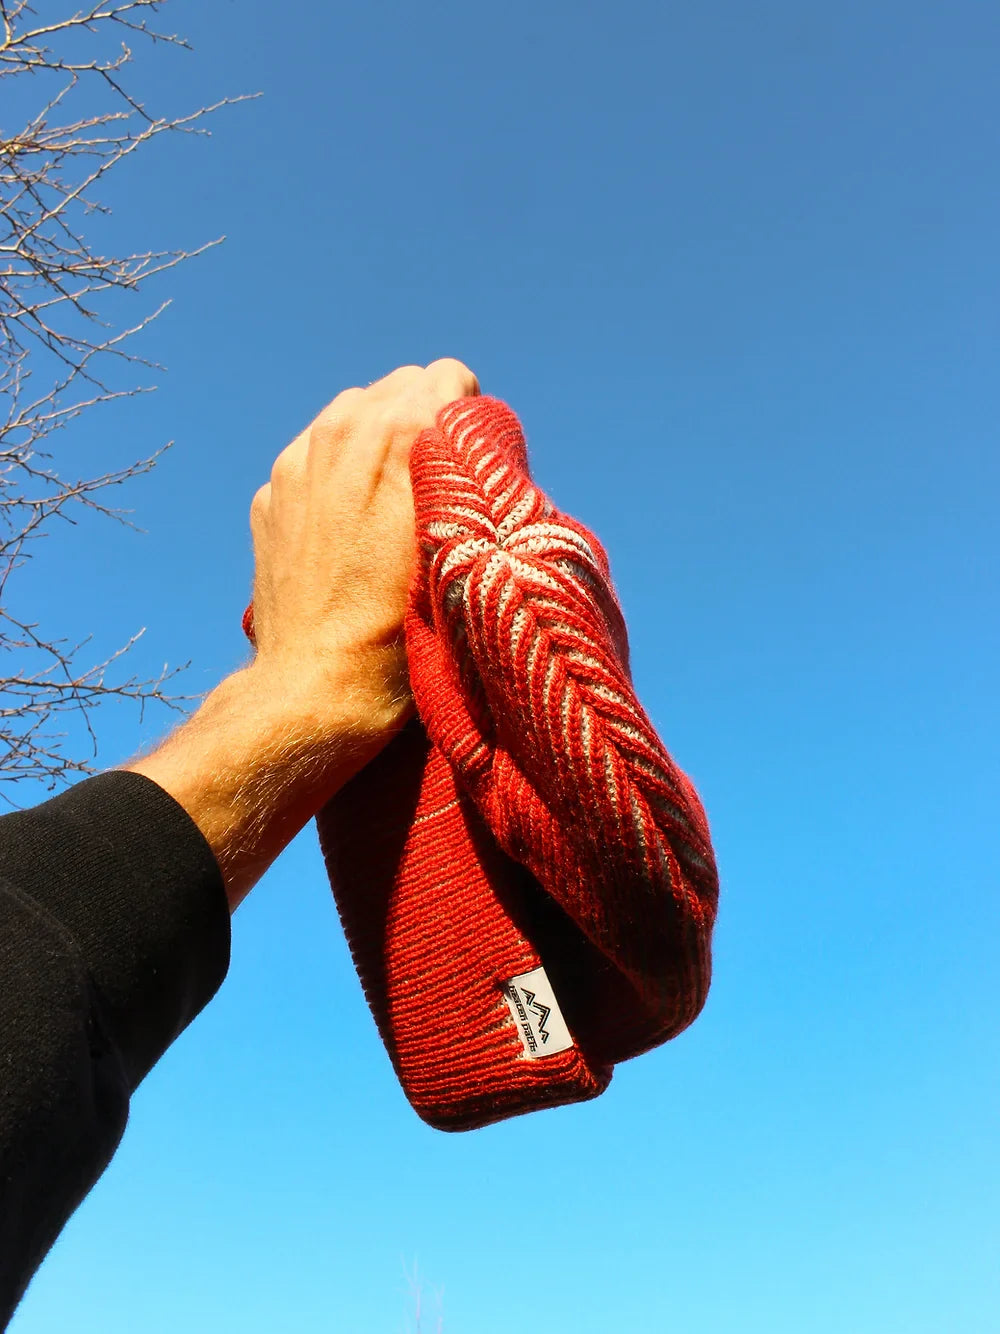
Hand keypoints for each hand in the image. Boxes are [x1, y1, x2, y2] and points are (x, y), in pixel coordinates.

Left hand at [126, 358, 478, 909]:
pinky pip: (313, 454)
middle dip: (421, 423)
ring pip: (351, 415)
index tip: (468, 463)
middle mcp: (340, 434)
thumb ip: (464, 465)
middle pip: (397, 387)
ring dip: (376, 443)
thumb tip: (464, 425)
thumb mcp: (457, 542)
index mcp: (395, 436)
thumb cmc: (401, 628)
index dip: (466, 418)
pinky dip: (336, 474)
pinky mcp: (270, 494)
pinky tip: (348, 529)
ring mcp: (296, 463)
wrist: (316, 687)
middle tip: (433, 485)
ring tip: (389, 505)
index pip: (447, 377)